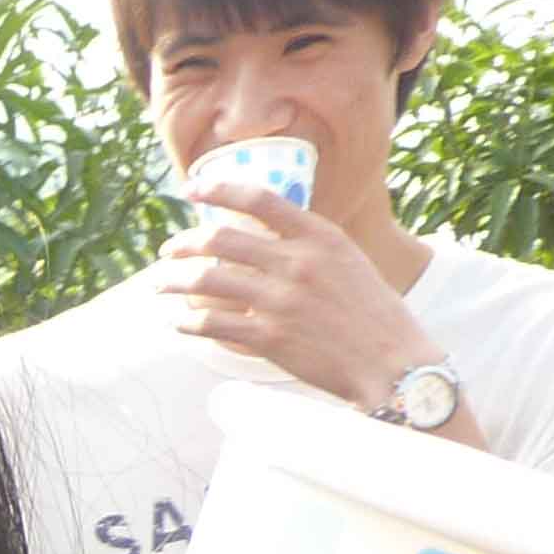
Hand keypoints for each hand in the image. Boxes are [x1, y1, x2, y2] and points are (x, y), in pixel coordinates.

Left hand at [148, 185, 440, 409]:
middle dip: (183, 243)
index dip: (219, 190)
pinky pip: (212, 324)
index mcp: (321, 237)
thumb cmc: (373, 315)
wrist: (391, 363)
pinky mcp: (269, 337)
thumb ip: (311, 247)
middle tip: (167, 250)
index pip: (261, 199)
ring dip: (175, 282)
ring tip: (161, 285)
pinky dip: (188, 323)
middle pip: (221, 240)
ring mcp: (281, 300)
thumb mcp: (350, 263)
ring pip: (207, 281)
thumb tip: (271, 237)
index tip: (191, 190)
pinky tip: (179, 323)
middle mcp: (298, 262)